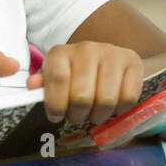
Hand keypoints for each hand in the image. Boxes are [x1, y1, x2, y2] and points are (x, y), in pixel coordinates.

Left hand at [27, 41, 142, 124]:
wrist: (109, 59)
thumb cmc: (76, 73)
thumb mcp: (55, 77)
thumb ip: (44, 84)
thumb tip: (32, 85)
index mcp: (61, 52)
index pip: (58, 80)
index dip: (56, 104)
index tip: (56, 116)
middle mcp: (86, 49)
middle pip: (82, 96)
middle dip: (78, 115)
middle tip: (77, 117)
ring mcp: (111, 54)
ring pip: (106, 100)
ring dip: (98, 115)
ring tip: (94, 113)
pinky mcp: (133, 62)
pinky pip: (128, 98)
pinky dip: (119, 109)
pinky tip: (113, 106)